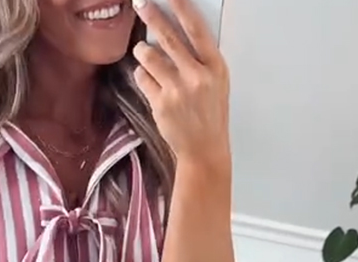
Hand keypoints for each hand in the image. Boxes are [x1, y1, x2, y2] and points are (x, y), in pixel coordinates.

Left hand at [132, 0, 229, 168]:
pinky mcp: (160, 104)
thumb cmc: (210, 115)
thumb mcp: (217, 83)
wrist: (204, 149)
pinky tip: (148, 78)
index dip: (182, 8)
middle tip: (140, 3)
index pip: (197, 30)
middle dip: (152, 17)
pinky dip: (142, 74)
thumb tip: (177, 34)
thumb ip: (201, 60)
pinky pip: (143, 78)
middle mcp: (196, 77)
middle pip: (169, 38)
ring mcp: (177, 91)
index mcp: (215, 67)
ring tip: (143, 50)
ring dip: (143, 50)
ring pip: (150, 57)